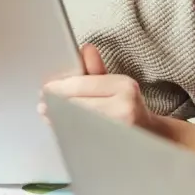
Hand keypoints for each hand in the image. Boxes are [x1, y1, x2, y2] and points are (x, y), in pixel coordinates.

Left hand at [40, 44, 157, 132]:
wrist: (152, 135)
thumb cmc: (129, 106)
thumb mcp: (116, 83)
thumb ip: (96, 69)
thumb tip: (85, 48)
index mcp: (123, 86)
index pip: (80, 85)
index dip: (58, 87)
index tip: (46, 89)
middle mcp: (124, 106)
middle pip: (76, 104)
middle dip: (56, 104)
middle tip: (42, 105)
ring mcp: (120, 129)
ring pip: (77, 122)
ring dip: (59, 119)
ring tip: (49, 116)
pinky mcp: (114, 145)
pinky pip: (83, 137)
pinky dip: (69, 132)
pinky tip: (62, 128)